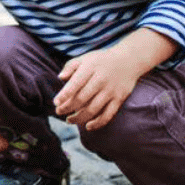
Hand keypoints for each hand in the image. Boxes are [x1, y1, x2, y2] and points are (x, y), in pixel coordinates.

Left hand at [54, 28, 178, 130]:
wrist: (128, 60)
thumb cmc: (101, 60)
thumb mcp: (85, 58)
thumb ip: (71, 66)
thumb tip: (60, 77)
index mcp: (90, 69)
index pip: (75, 84)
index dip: (64, 95)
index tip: (56, 102)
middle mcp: (100, 80)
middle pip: (82, 99)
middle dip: (68, 108)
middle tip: (58, 112)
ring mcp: (111, 90)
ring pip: (93, 109)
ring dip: (79, 118)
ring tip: (69, 120)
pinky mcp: (119, 98)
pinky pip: (108, 114)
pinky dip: (98, 123)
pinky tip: (88, 126)